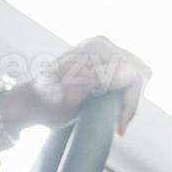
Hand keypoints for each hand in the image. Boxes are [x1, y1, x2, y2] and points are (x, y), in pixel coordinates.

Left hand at [0, 37, 151, 136]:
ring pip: (136, 78)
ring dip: (129, 100)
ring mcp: (104, 54)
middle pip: (139, 73)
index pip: (134, 73)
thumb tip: (131, 74)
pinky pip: (128, 81)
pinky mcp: (104, 66)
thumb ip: (100, 79)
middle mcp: (104, 45)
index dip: (131, 101)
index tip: (120, 126)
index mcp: (98, 47)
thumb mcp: (72, 92)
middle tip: (118, 124)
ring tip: (116, 120)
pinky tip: (115, 113)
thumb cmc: (48, 100)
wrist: (32, 103)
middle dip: (132, 100)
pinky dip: (126, 98)